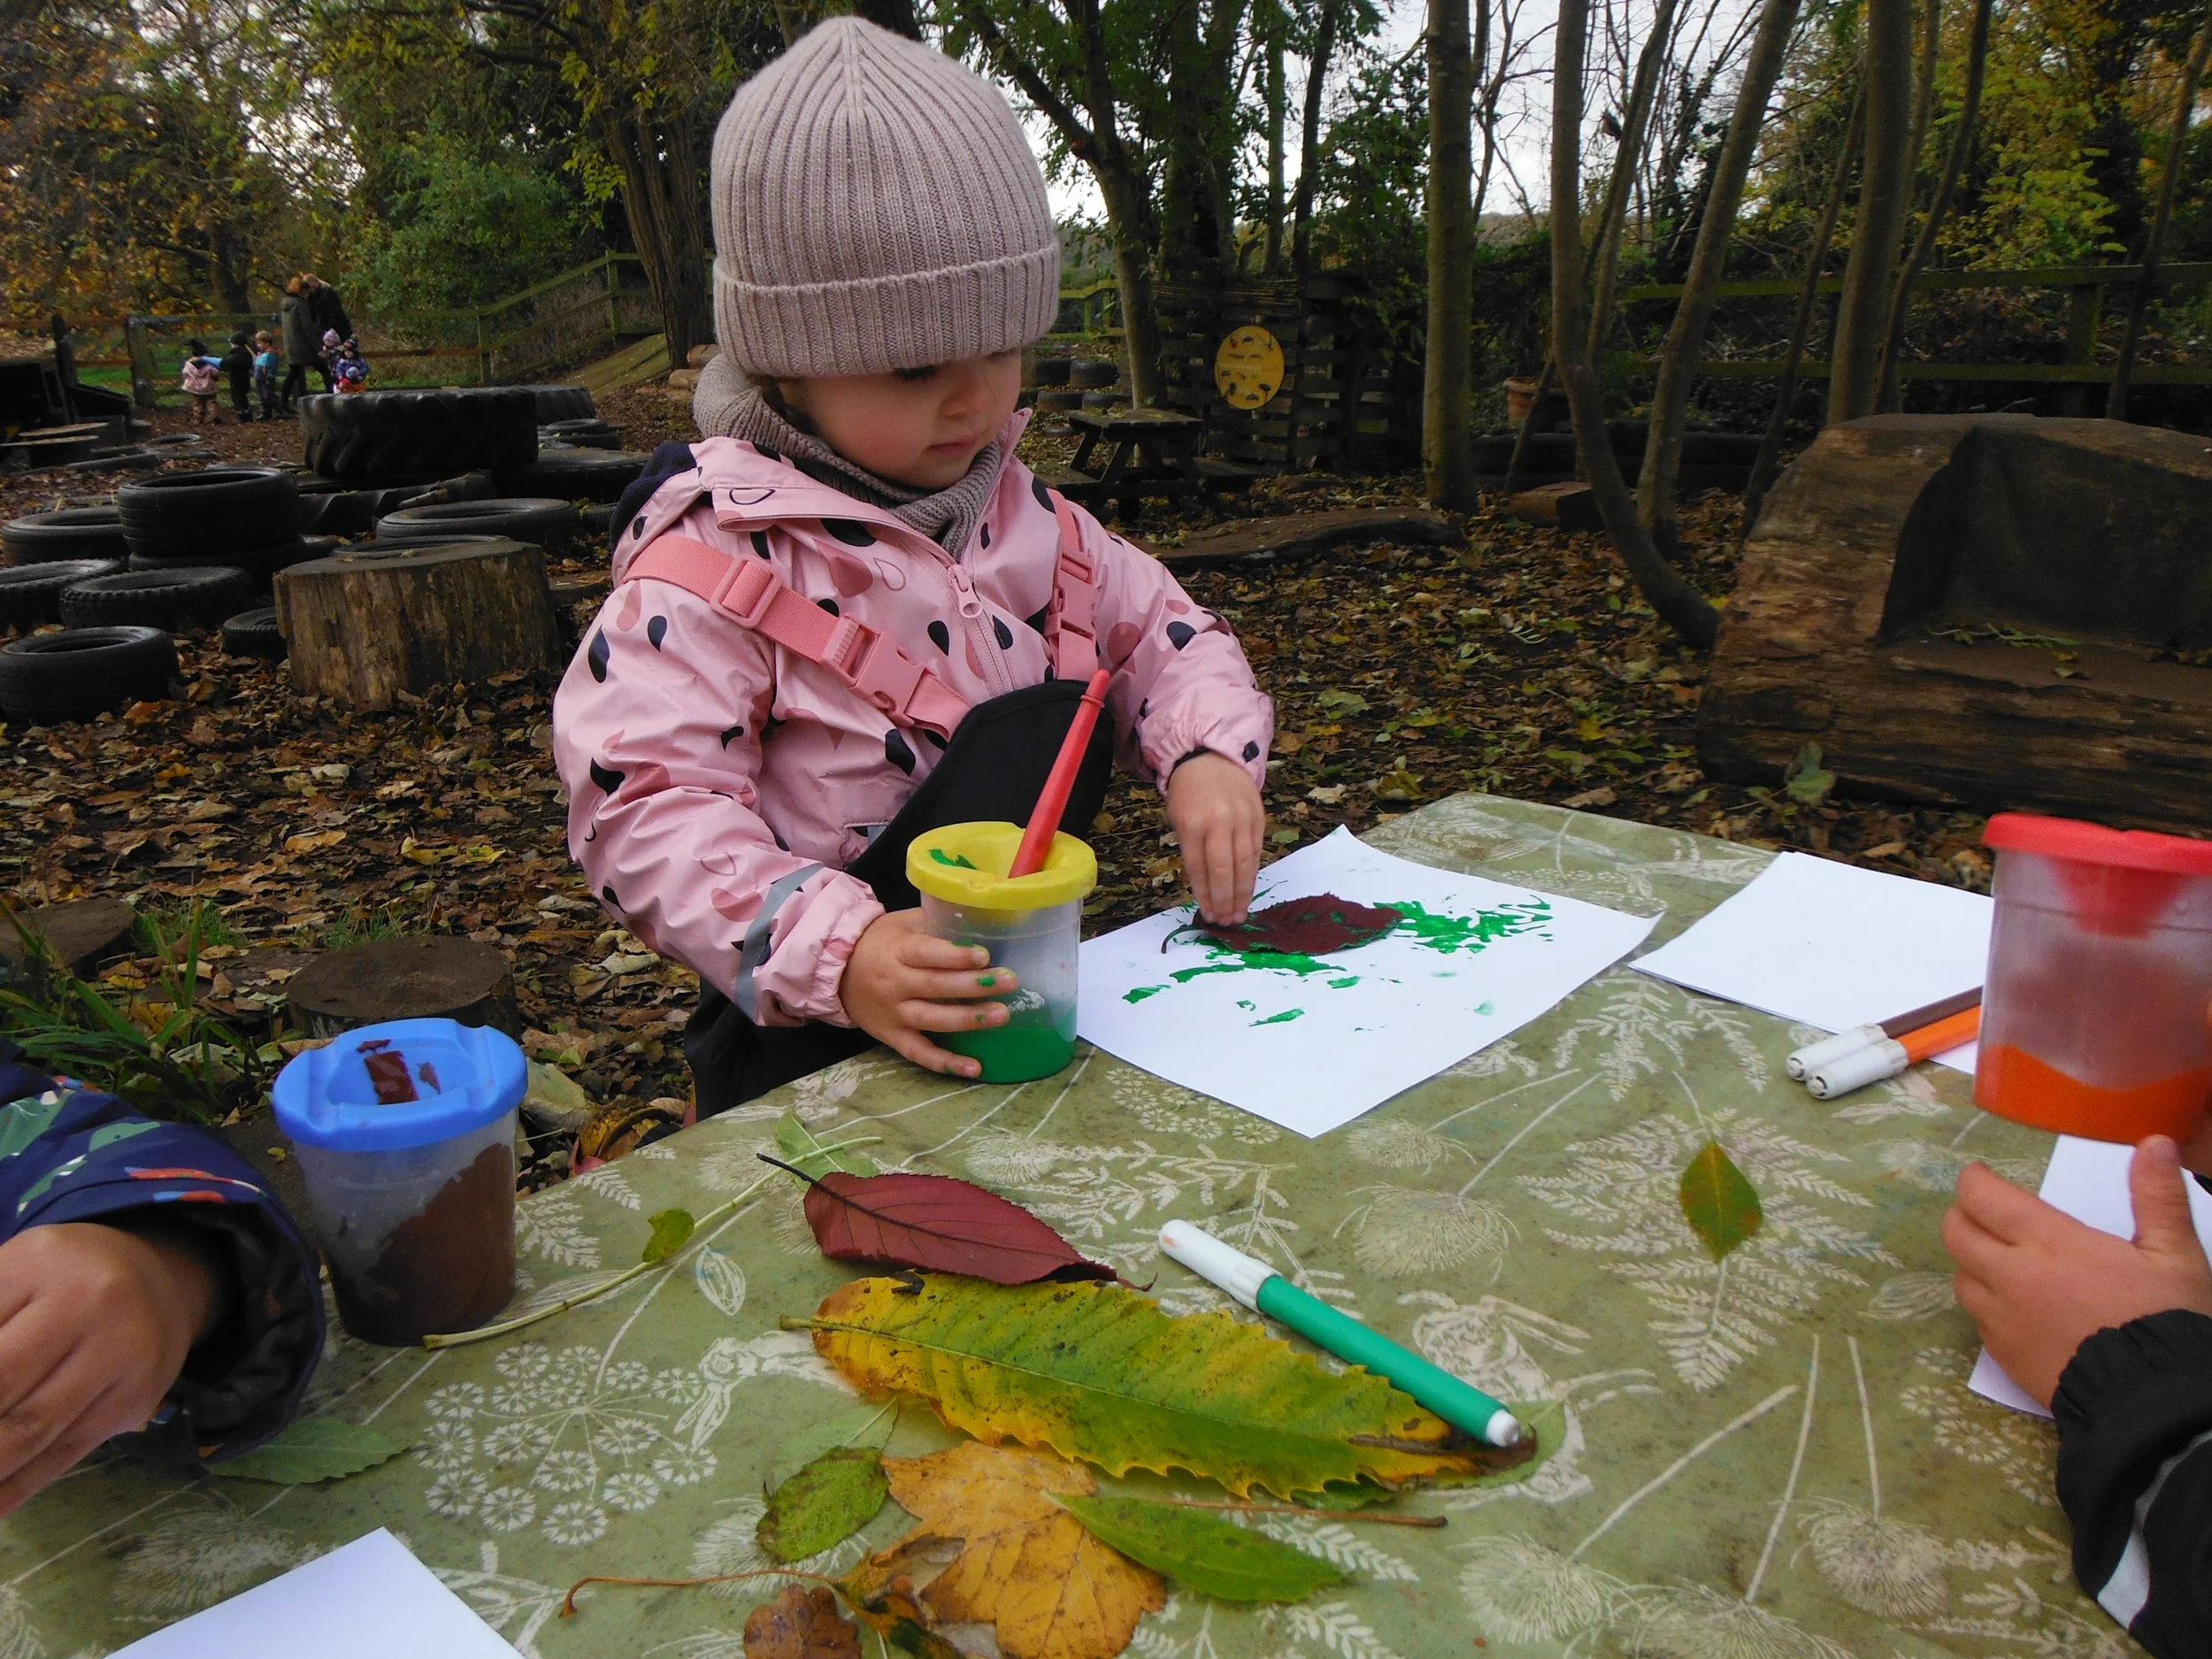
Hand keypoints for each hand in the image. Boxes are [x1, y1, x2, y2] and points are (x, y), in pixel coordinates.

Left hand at [0, 1220, 218, 1515]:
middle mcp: (92, 1306)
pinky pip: (64, 1454)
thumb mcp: (7, 1275)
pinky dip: (15, 1487)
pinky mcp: (135, 1401)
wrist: (159, 1281)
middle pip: (3, 1387)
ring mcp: (121, 1357)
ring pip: (32, 1430)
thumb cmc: (58, 1278)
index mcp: (40, 1266)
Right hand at [841, 909, 1015, 1079]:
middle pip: (936, 986)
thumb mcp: (902, 923)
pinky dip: (946, 1064)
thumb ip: (936, 922)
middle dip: (974, 985)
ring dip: (968, 1019)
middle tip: (1010, 982)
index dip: (954, 955)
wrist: (837, 971)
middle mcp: (894, 984)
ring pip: (932, 1019)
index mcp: (897, 951)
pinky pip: (919, 1053)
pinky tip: (975, 1068)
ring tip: (1001, 1015)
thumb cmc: (880, 942)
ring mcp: (893, 1014)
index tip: (984, 955)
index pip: (927, 953)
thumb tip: (982, 919)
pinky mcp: (892, 1037)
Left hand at [1167, 751, 1264, 924]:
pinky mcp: (1258, 818)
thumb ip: (1191, 849)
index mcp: (1193, 824)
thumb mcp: (1179, 818)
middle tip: (1227, 922)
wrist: (1213, 758)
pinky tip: (1249, 890)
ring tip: (1240, 914)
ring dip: (1243, 893)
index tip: (1208, 915)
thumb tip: (1206, 888)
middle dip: (1226, 900)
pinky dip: (1252, 873)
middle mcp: (1219, 822)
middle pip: (1224, 870)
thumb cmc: (1190, 793)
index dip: (1205, 895)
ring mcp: (1242, 819)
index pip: (1199, 868)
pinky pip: (1256, 851)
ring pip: (1245, 863)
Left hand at [1945, 1134, 2211, 1407]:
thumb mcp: (2175, 1256)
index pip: (1981, 1196)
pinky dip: (1988, 1306)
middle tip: (1987, 1214)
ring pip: (1960, 1277)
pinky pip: (1977, 1321)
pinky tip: (2017, 1308)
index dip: (1975, 1181)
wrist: (2154, 1403)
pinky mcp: (2003, 1356)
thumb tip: (2154, 1143)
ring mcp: (2002, 1319)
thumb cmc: (2165, 1322)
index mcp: (2049, 1243)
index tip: (1983, 1177)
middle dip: (1965, 1216)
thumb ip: (2158, 1198)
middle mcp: (2012, 1276)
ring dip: (1973, 1262)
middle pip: (1955, 1232)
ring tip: (2002, 1260)